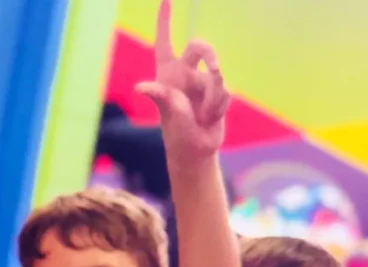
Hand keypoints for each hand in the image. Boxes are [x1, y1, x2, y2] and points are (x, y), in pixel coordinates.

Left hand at [136, 0, 229, 158]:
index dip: (164, 21)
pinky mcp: (218, 93)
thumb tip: (141, 87)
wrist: (195, 150)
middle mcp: (185, 73)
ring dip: (213, 97)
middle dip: (209, 52)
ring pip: (217, 75)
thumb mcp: (168, 112)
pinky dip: (219, 105)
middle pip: (200, 47)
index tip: (166, 0)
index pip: (165, 41)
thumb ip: (160, 94)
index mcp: (168, 73)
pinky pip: (226, 90)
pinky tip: (211, 118)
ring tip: (204, 116)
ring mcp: (202, 82)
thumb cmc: (176, 131)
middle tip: (214, 65)